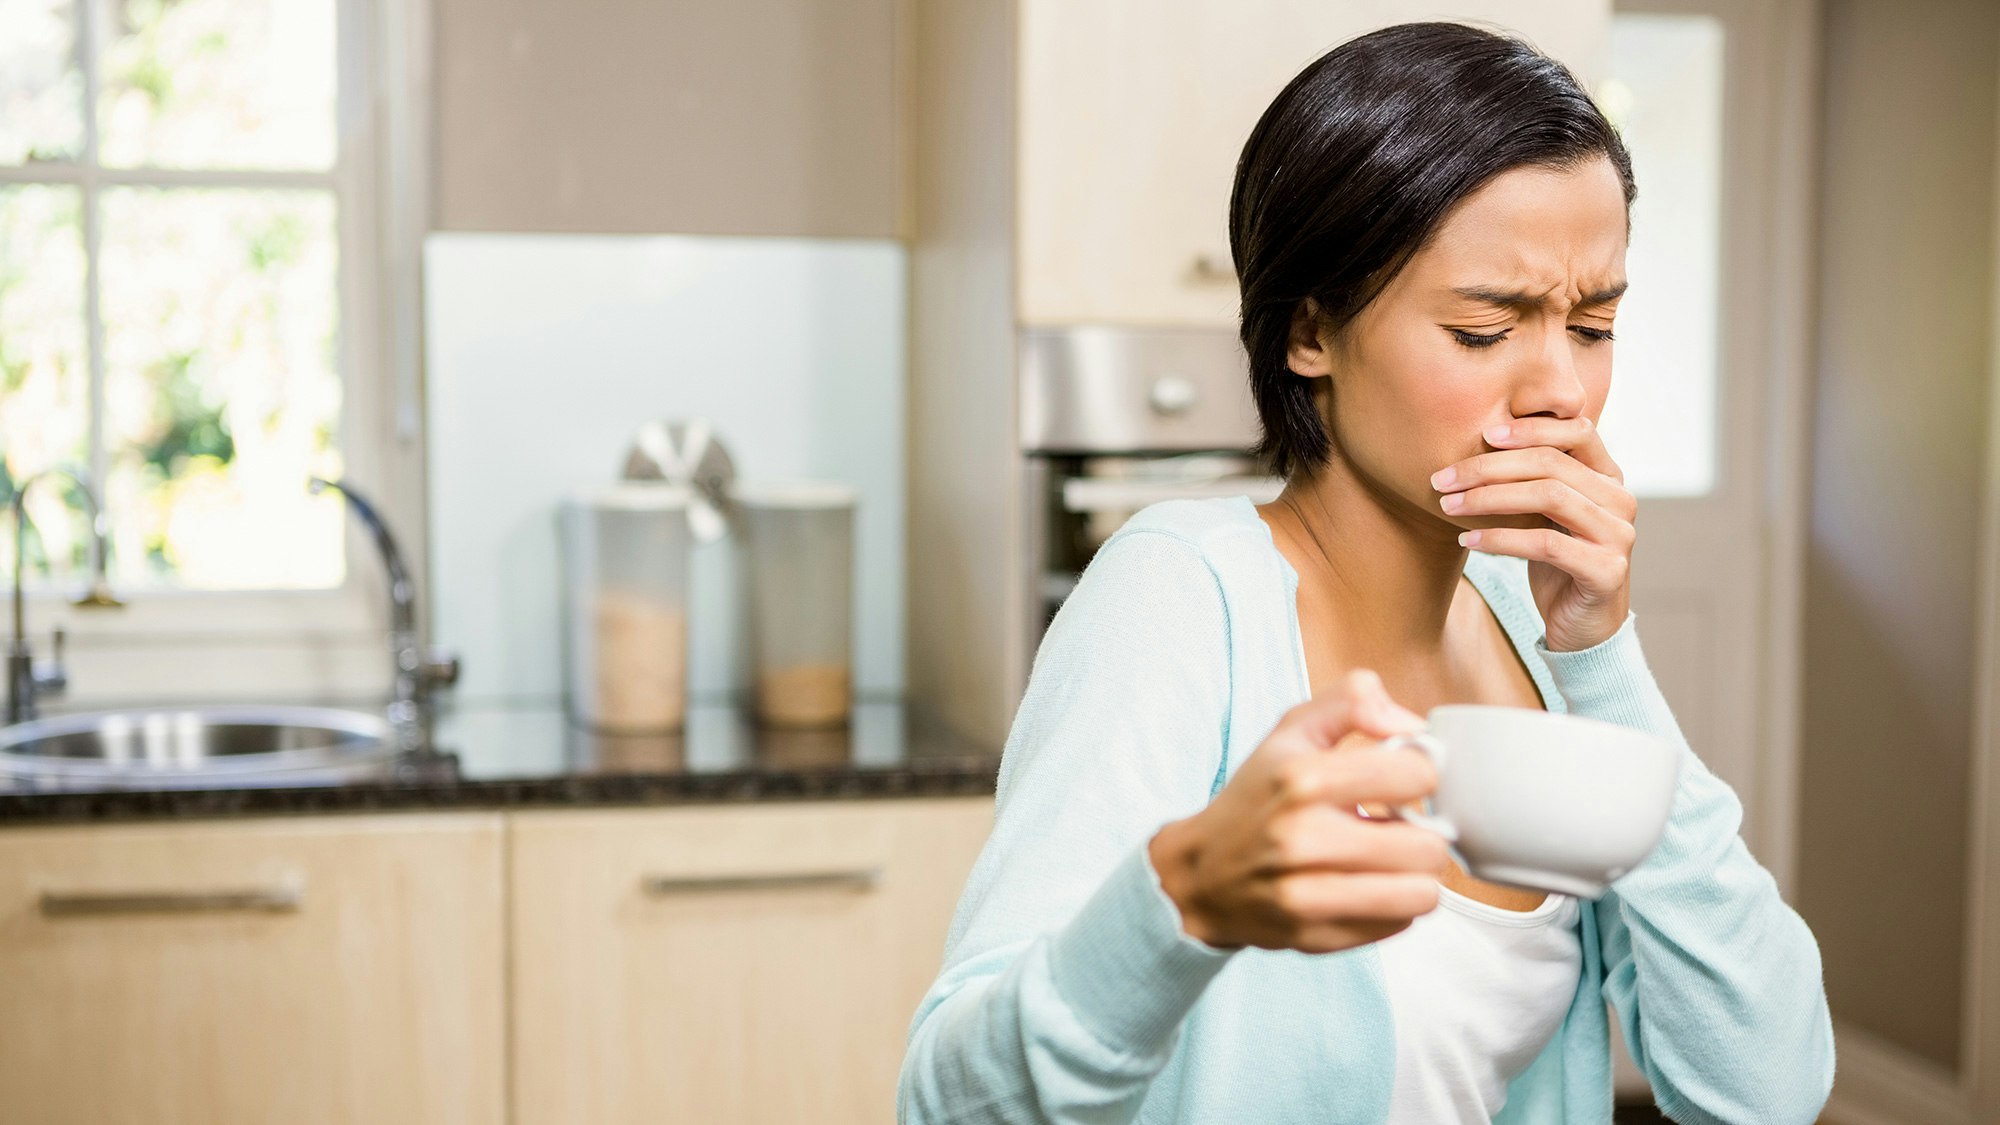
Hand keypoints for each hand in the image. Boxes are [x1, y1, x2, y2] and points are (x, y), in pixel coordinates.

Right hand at [1148, 670, 1449, 952]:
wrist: (1200, 875)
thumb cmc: (1256, 799)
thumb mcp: (1292, 730)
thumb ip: (1353, 700)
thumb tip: (1412, 726)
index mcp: (1302, 778)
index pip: (1419, 774)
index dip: (1420, 772)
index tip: (1400, 779)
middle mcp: (1303, 839)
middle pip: (1429, 845)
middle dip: (1421, 832)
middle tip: (1395, 827)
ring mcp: (1308, 896)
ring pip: (1422, 893)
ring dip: (1414, 875)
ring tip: (1387, 861)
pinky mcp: (1316, 938)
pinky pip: (1399, 925)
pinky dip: (1393, 906)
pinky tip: (1366, 886)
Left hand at [1430, 416, 1636, 651]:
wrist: (1581, 628)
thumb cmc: (1557, 564)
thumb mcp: (1546, 515)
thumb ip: (1533, 479)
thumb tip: (1481, 440)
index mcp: (1609, 478)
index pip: (1578, 431)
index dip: (1532, 427)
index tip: (1484, 434)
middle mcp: (1620, 500)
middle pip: (1552, 464)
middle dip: (1489, 467)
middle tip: (1443, 479)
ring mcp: (1619, 535)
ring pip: (1549, 497)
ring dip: (1489, 499)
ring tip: (1449, 505)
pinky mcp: (1607, 571)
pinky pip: (1546, 544)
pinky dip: (1501, 539)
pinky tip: (1469, 539)